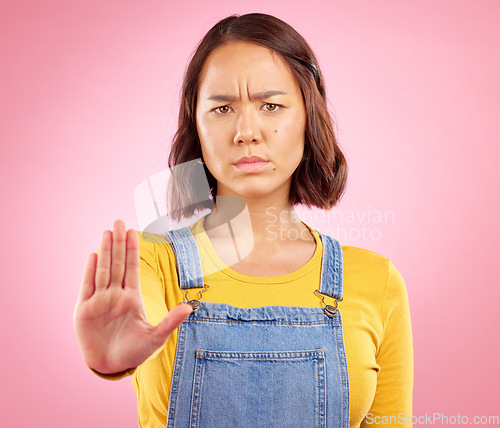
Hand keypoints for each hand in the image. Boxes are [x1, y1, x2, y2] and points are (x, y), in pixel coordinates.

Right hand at [73, 220, 191, 373]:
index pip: (132, 268)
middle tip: (119, 222)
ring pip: (102, 270)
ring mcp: (99, 300)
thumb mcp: (155, 337)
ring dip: (104, 251)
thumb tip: (190, 308)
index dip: (132, 250)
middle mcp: (115, 295)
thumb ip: (170, 321)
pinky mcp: (84, 310)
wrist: (111, 366)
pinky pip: (87, 286)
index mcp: (132, 298)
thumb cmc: (133, 353)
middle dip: (118, 243)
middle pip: (117, 263)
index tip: (134, 232)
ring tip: (107, 232)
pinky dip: (89, 271)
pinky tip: (93, 255)